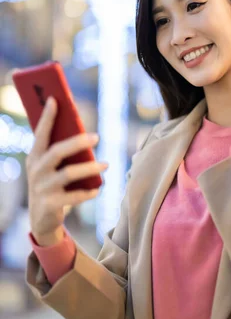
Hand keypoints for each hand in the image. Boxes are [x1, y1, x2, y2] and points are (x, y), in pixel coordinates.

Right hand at [27, 96, 108, 245]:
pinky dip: (88, 192)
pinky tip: (98, 188)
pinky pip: (73, 197)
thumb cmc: (52, 184)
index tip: (54, 99)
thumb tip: (86, 134)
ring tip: (106, 164)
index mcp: (35, 157)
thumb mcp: (52, 168)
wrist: (41, 220)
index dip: (47, 117)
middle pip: (57, 151)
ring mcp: (41, 188)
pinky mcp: (49, 205)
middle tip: (97, 136)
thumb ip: (62, 152)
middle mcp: (36, 170)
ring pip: (68, 174)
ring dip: (89, 168)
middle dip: (77, 142)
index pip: (40, 133)